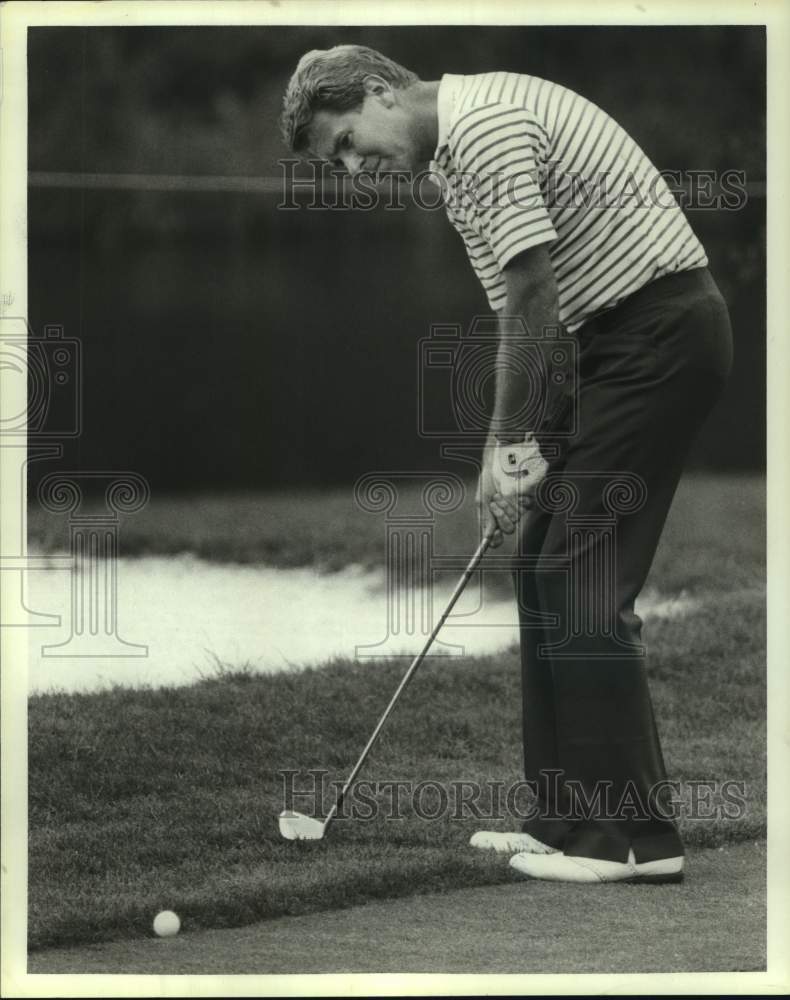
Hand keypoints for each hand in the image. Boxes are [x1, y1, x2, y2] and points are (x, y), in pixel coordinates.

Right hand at [478, 433, 547, 547]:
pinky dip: (516, 500)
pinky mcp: (529, 499)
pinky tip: (511, 491)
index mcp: (495, 518)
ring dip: (506, 506)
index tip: (493, 536)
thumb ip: (486, 518)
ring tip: (500, 493)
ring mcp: (519, 508)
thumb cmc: (489, 480)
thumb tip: (486, 536)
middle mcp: (508, 515)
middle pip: (509, 529)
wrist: (498, 463)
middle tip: (494, 503)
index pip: (497, 538)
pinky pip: (526, 507)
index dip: (496, 540)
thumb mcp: (483, 500)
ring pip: (516, 518)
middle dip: (501, 517)